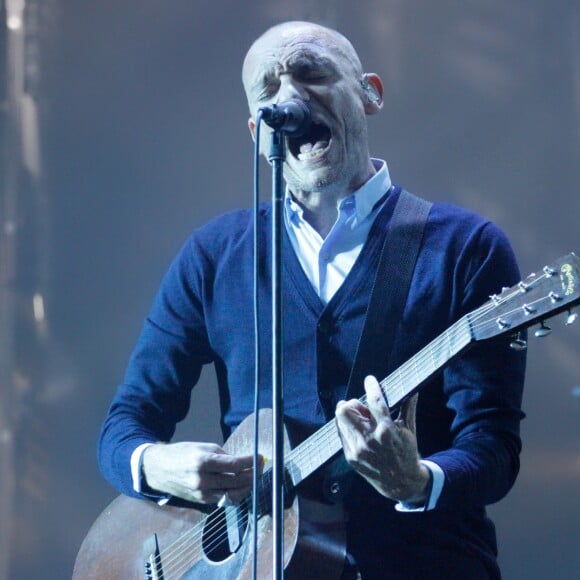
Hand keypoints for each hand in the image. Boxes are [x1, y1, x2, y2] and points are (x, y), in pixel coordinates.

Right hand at [142, 441, 256, 504]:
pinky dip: (235, 493)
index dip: (251, 461)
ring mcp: (201, 494)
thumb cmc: (182, 453)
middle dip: (252, 474)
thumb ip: (223, 455)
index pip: (234, 464)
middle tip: (260, 466)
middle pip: (236, 481)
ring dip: (247, 486)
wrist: (158, 469)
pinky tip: (241, 485)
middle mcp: (203, 480)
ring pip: (232, 494)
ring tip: (253, 476)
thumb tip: (241, 461)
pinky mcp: (201, 502)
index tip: (260, 457)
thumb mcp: (203, 447)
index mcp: (203, 462)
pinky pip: (223, 499)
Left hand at [335, 376, 429, 503]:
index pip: (375, 402)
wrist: (400, 483)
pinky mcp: (350, 457)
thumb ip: (408, 407)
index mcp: (387, 431)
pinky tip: (358, 430)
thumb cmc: (406, 453)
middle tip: (362, 408)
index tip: (370, 380)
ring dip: (349, 415)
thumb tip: (412, 389)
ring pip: (340, 420)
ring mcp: (357, 450)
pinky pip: (341, 433)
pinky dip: (347, 427)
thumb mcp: (410, 430)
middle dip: (353, 404)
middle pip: (345, 410)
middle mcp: (369, 440)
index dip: (371, 387)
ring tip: (361, 420)